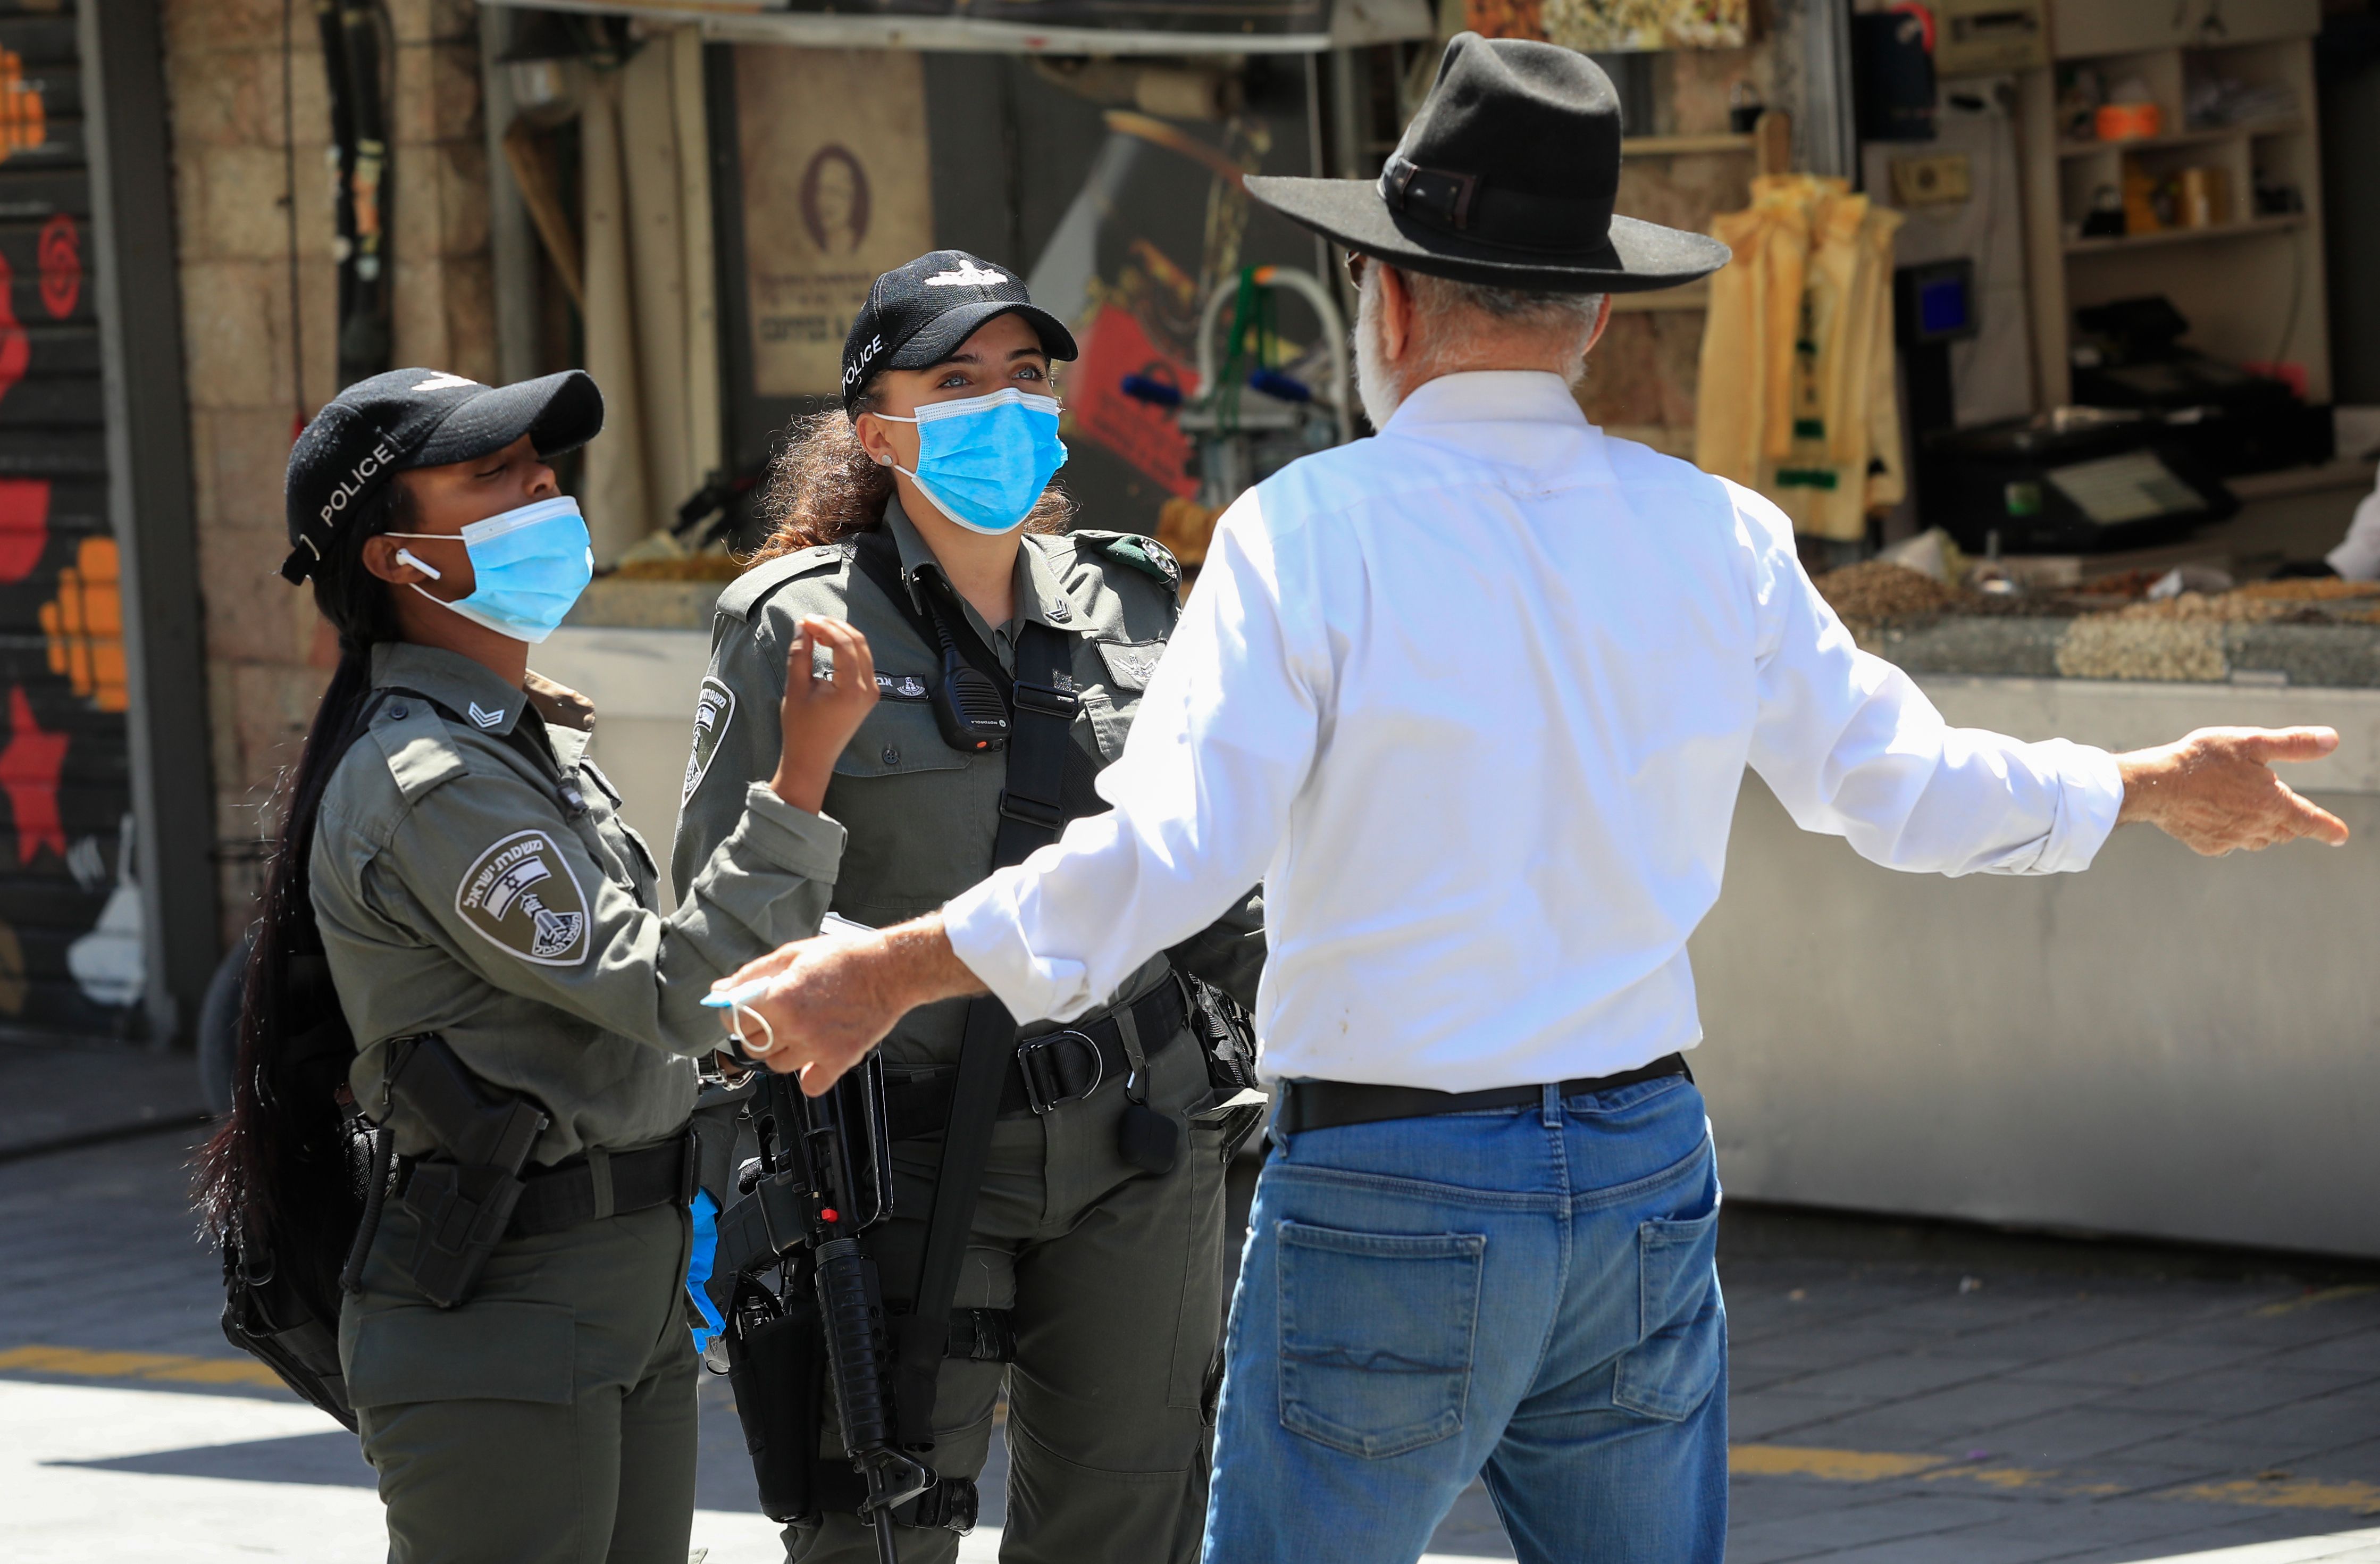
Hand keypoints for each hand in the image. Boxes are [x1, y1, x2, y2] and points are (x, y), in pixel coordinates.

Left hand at [713, 916, 987, 1093]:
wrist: (889, 971)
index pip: (735, 1021)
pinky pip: (810, 1085)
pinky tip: (813, 1057)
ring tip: (800, 1032)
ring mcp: (817, 1047)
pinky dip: (808, 1076)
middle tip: (777, 1017)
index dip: (735, 1015)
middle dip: (759, 1031)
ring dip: (782, 1051)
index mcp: (780, 997)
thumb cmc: (843, 958)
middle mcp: (795, 1026)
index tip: (745, 1011)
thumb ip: (753, 975)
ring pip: (777, 1065)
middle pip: (754, 1046)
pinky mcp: (839, 1060)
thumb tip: (720, 990)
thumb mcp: (793, 955)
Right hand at [770, 617, 876, 814]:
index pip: (844, 645)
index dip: (824, 627)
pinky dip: (847, 649)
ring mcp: (872, 693)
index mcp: (852, 690)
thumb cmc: (800, 729)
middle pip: (858, 643)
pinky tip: (828, 644)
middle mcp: (868, 690)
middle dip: (834, 627)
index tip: (805, 620)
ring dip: (841, 636)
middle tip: (810, 621)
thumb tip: (803, 627)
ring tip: (816, 629)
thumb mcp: (796, 689)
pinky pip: (863, 662)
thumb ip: (800, 655)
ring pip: (863, 650)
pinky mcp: (868, 696)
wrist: (812, 759)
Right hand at [2115, 726, 2349, 855]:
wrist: (2156, 785)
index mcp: (2272, 803)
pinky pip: (2231, 843)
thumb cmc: (2203, 759)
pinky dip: (2233, 832)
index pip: (2311, 821)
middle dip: (2290, 822)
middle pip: (2285, 831)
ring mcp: (2232, 839)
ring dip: (2263, 828)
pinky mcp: (2209, 846)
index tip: (2341, 837)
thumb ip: (2294, 744)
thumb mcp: (2251, 741)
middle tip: (2282, 807)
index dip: (2329, 829)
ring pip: (2259, 839)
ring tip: (2249, 809)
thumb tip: (2332, 739)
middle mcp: (2256, 827)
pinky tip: (2217, 815)